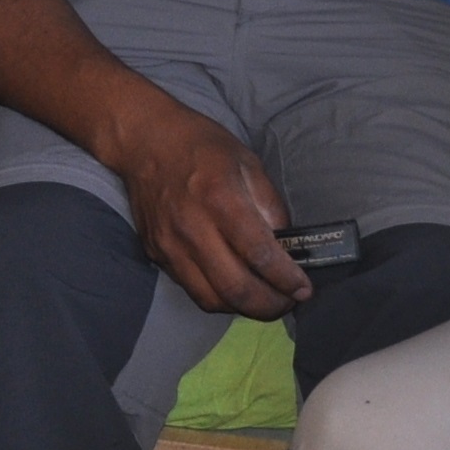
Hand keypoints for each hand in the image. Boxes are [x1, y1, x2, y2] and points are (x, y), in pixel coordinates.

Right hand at [106, 102, 308, 318]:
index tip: (304, 290)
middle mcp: (192, 228)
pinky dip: (218, 297)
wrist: (145, 141)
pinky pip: (191, 288)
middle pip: (235, 288)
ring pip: (211, 300)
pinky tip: (234, 287)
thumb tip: (285, 246)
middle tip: (288, 303)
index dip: (286, 279)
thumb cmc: (202, 145)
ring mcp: (170, 245)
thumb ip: (269, 206)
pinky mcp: (156, 254)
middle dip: (269, 306)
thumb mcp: (248, 163)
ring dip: (243, 309)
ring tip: (264, 301)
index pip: (259, 255)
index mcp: (220, 199)